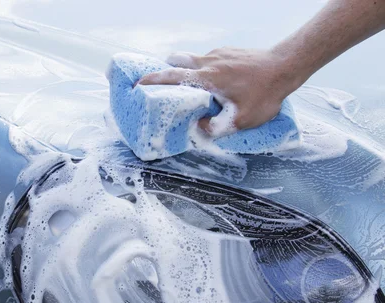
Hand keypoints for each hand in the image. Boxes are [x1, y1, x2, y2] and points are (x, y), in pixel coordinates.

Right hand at [137, 48, 300, 136]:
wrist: (287, 66)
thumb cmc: (266, 93)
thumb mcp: (242, 120)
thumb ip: (217, 127)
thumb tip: (200, 128)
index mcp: (207, 78)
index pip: (171, 76)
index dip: (152, 80)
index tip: (138, 84)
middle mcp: (209, 61)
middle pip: (177, 60)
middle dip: (166, 70)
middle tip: (163, 85)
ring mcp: (219, 54)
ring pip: (194, 60)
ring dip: (189, 72)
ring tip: (195, 90)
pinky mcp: (229, 51)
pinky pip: (210, 60)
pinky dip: (206, 71)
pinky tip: (220, 84)